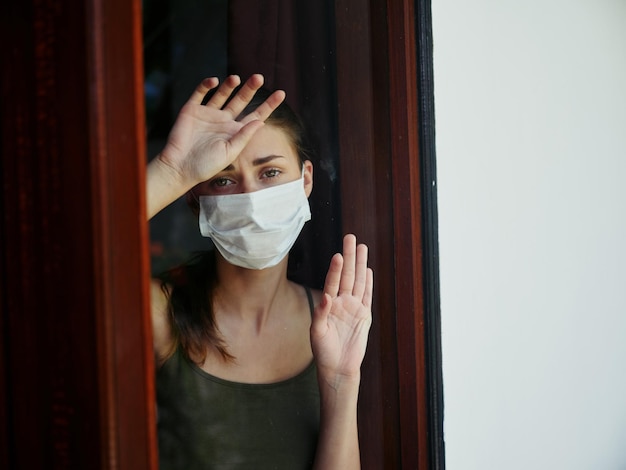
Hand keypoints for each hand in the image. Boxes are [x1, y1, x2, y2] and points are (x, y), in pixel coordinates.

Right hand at [157, 74, 285, 187]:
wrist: (180, 167)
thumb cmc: (206, 165)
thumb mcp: (229, 152)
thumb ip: (244, 136)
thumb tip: (261, 122)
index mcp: (235, 132)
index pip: (255, 115)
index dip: (268, 104)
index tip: (281, 93)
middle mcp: (223, 121)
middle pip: (241, 100)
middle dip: (250, 89)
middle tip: (259, 77)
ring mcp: (208, 114)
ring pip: (222, 94)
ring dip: (230, 85)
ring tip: (236, 79)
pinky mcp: (192, 110)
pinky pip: (200, 93)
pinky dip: (206, 85)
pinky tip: (214, 81)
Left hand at [311, 234, 373, 387]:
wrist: (338, 368)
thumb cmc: (323, 352)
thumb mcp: (317, 333)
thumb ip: (321, 314)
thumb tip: (327, 298)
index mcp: (328, 305)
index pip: (333, 282)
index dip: (336, 269)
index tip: (339, 254)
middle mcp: (341, 303)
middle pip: (347, 275)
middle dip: (349, 256)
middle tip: (350, 237)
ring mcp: (354, 308)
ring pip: (359, 281)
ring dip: (360, 264)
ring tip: (362, 247)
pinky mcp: (364, 316)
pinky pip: (367, 296)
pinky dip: (369, 283)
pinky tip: (368, 270)